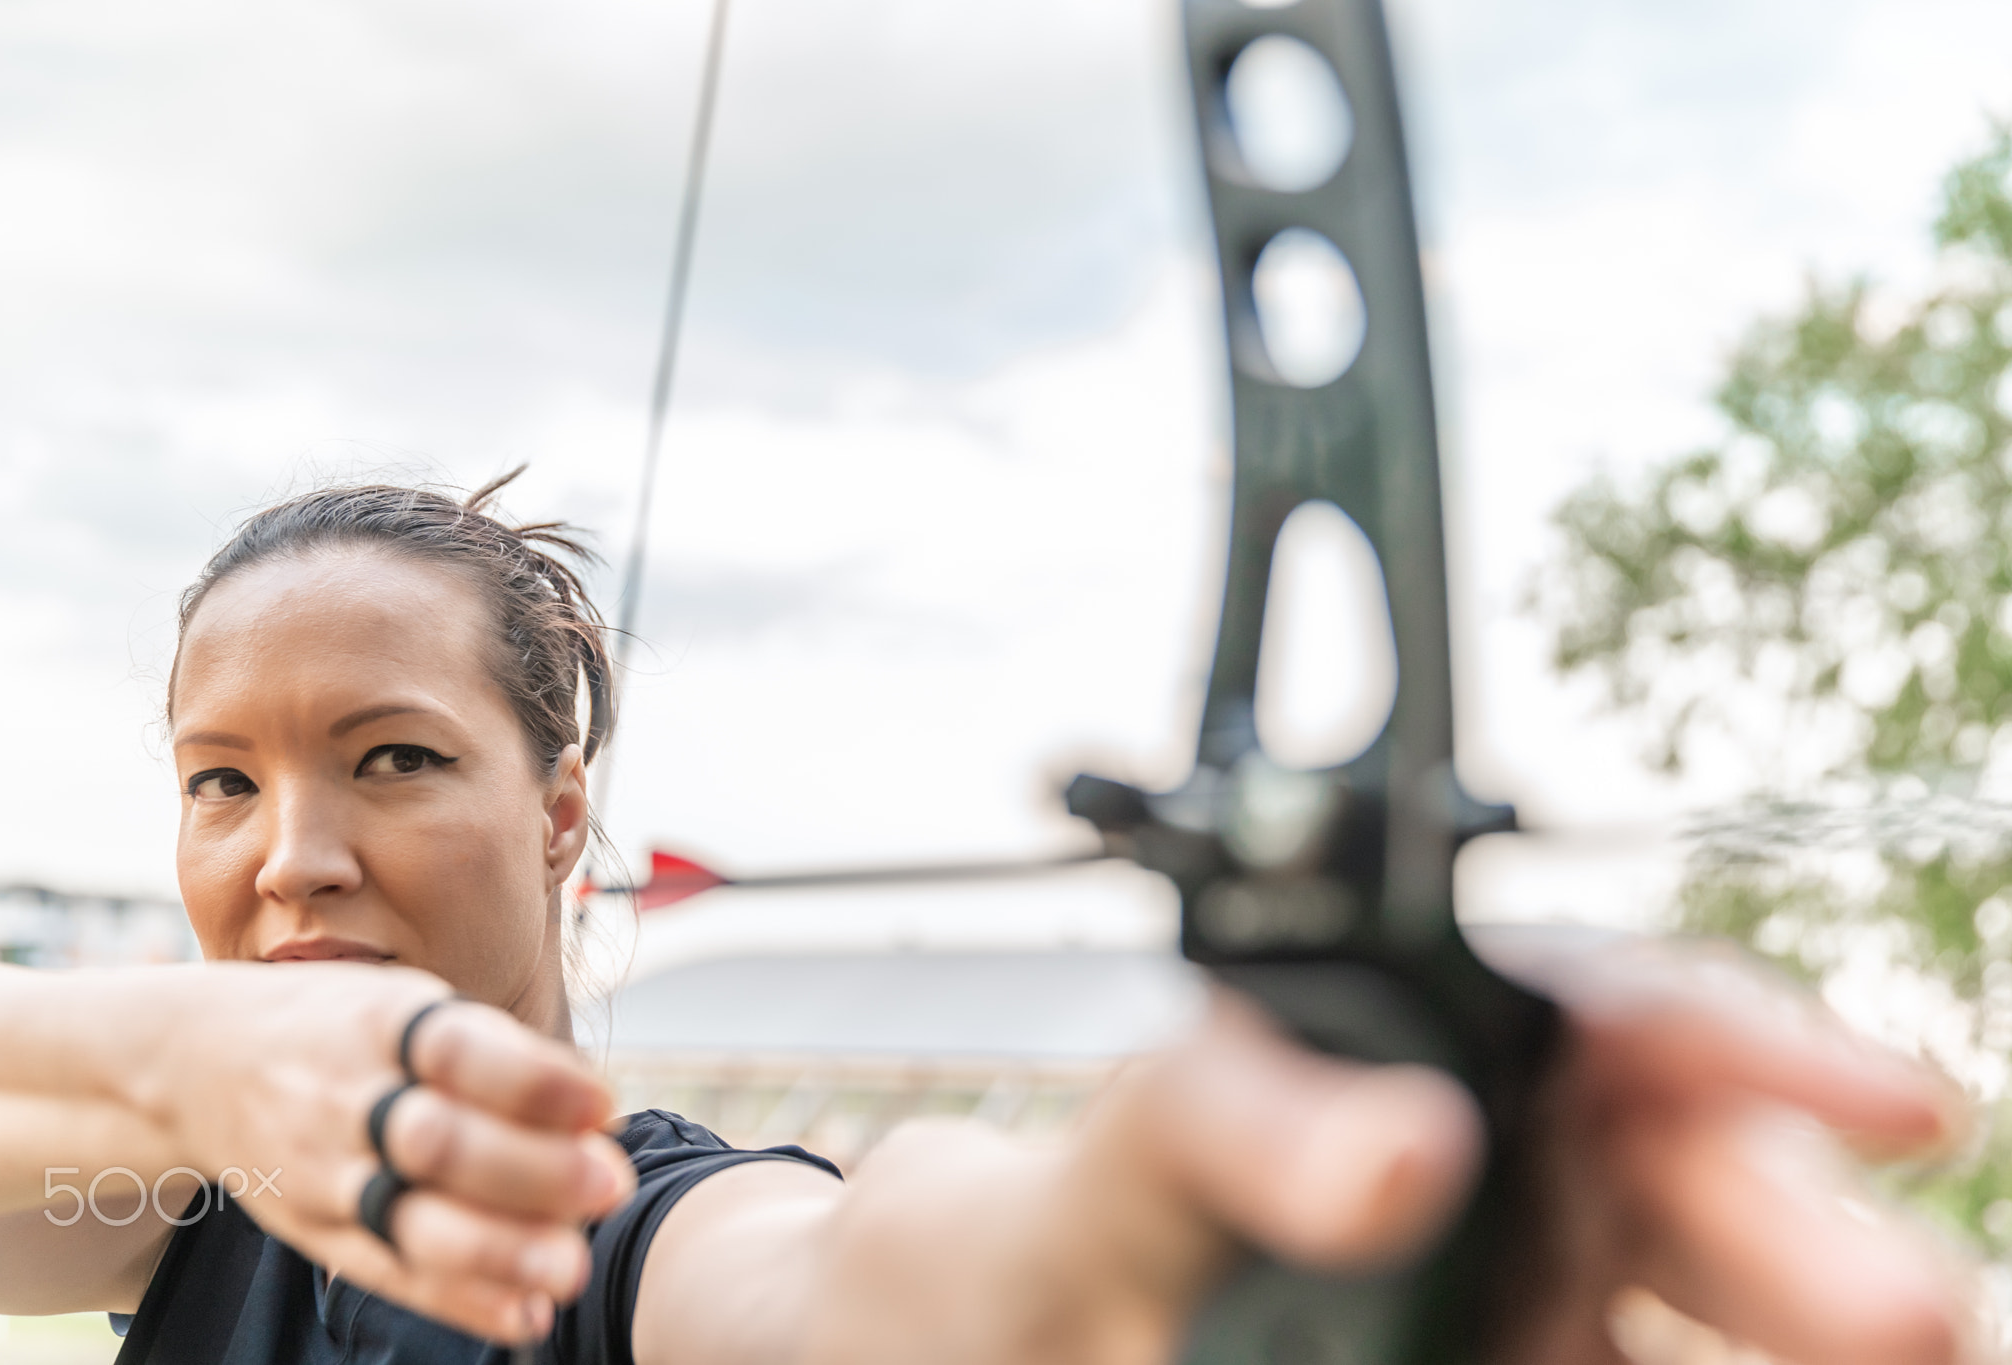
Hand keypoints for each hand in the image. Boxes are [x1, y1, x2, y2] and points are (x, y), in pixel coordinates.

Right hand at [139, 963, 636, 1341]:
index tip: (604, 1105)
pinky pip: (386, 1272)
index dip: (533, 1080)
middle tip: (610, 1187)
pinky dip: (459, 1300)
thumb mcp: (406, 1004)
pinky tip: (524, 1317)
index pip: (457, 1049)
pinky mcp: (314, 1230)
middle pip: (434, 1141)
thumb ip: (497, 1052)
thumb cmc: (343, 1028)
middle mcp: (344, 1097)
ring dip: (497, 1250)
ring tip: (570, 1267)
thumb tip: (599, 1110)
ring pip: (406, 1218)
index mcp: (377, 1022)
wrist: (192, 1061)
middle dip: (529, 1170)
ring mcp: (322, 1170)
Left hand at [797, 934, 1970, 1364]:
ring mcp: (1516, 1306)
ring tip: (1903, 1352)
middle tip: (1906, 1313)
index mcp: (1431, 1057)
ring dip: (1787, 1343)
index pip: (1622, 1023)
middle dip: (1802, 1238)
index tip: (1887, 1101)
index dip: (1758, 1045)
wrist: (966, 1356)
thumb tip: (1404, 1155)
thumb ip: (1227, 1129)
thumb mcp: (1118, 1160)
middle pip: (1686, 1190)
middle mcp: (1507, 1181)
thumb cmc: (1048, 1230)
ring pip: (1685, 1318)